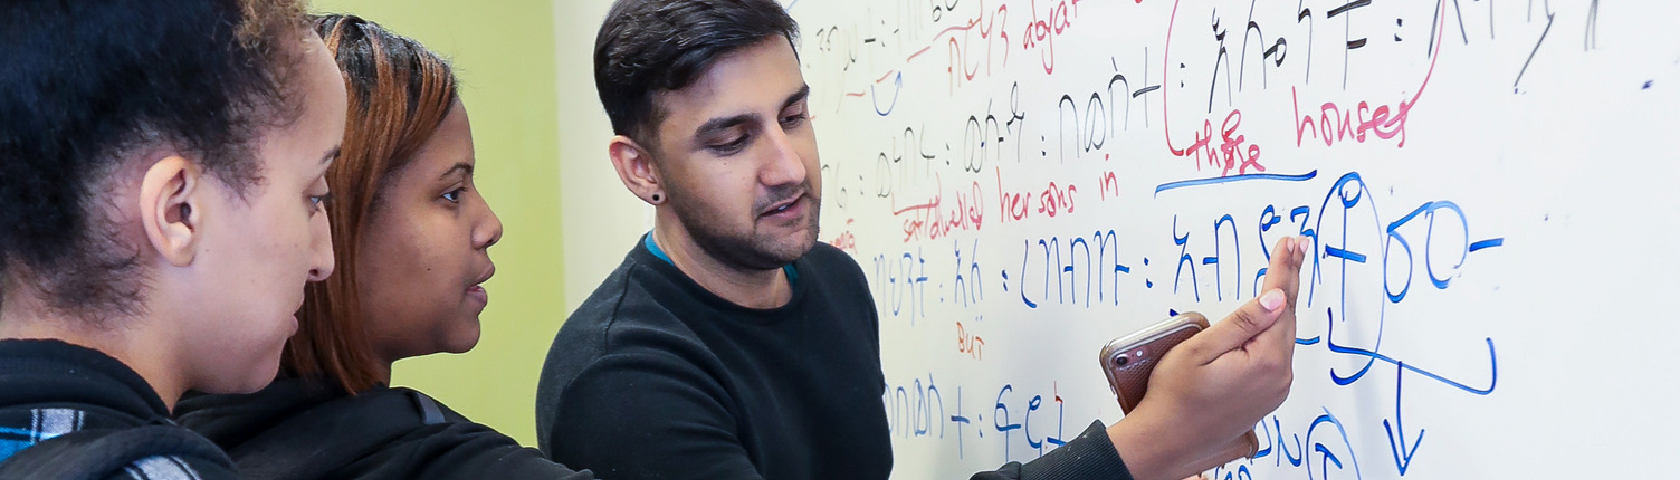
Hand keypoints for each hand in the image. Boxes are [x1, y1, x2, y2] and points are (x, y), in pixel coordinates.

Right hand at [1105, 236, 1307, 479]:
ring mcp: (1275, 389)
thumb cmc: (1174, 399)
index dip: (1283, 269)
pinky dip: (1276, 329)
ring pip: (1284, 335)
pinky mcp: (1267, 396)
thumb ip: (1241, 323)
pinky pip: (1277, 353)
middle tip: (1296, 246)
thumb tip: (1275, 300)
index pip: (1279, 303)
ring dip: (1284, 303)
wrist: (1168, 441)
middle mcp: (1278, 377)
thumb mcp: (1200, 351)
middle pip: (1287, 317)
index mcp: (1265, 361)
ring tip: (1287, 271)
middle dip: (1290, 279)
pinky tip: (1273, 315)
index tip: (1289, 244)